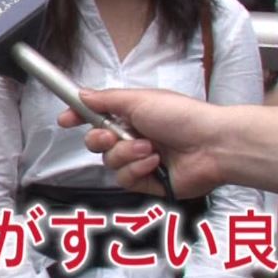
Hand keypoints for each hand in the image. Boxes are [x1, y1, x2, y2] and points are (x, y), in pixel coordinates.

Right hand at [58, 88, 224, 198]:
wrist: (212, 145)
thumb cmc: (182, 116)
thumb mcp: (140, 99)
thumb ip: (106, 99)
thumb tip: (82, 94)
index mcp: (132, 114)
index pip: (96, 116)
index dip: (78, 117)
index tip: (65, 119)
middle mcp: (134, 137)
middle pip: (97, 143)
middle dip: (101, 139)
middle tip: (112, 135)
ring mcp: (140, 161)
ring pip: (109, 163)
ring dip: (126, 154)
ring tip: (149, 148)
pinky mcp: (148, 183)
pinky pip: (124, 180)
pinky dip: (138, 170)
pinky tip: (156, 163)